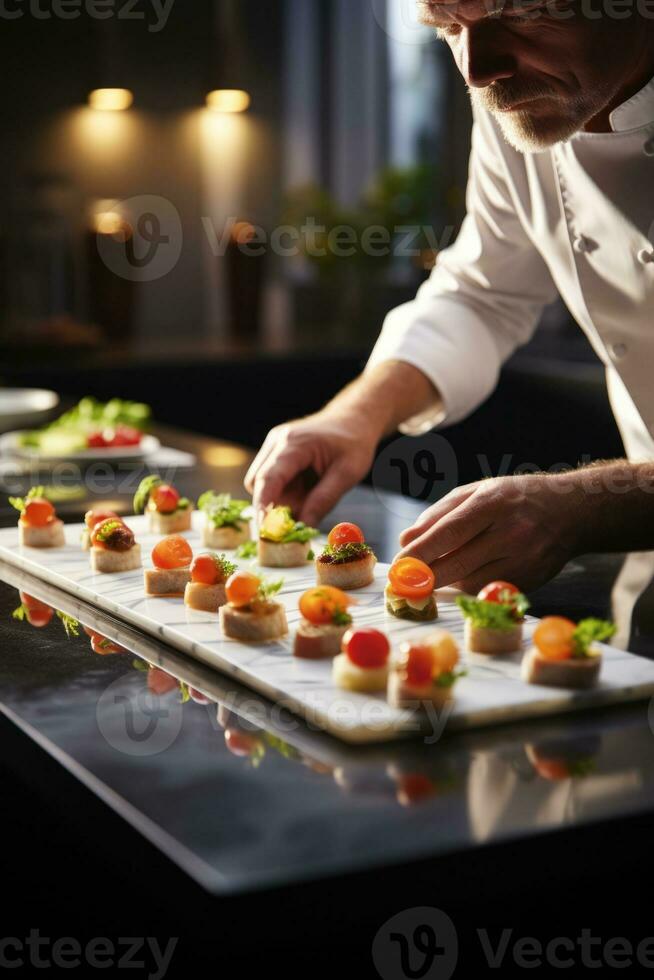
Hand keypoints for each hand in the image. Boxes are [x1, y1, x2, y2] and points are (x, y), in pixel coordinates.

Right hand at [244, 411, 377, 526]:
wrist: (353, 420)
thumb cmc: (354, 443)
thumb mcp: (347, 474)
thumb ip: (324, 500)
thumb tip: (303, 527)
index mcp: (294, 443)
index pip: (268, 478)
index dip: (263, 506)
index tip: (264, 531)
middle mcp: (277, 442)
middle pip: (258, 482)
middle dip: (272, 506)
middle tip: (296, 521)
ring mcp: (273, 446)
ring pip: (261, 483)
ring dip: (280, 499)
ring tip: (310, 497)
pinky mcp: (275, 453)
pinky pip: (271, 480)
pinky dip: (284, 492)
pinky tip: (306, 488)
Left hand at [396, 474, 583, 592]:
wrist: (573, 511)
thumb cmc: (514, 498)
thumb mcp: (477, 492)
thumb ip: (439, 514)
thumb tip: (405, 540)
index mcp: (493, 503)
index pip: (448, 532)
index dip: (419, 552)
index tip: (397, 564)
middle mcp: (511, 532)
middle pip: (457, 563)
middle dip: (424, 576)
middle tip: (403, 582)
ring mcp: (524, 559)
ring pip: (470, 582)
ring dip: (446, 581)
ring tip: (434, 573)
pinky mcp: (531, 580)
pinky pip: (487, 590)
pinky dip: (468, 586)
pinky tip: (462, 575)